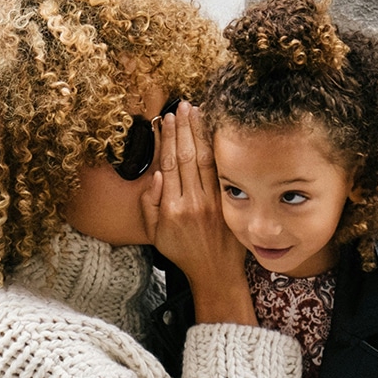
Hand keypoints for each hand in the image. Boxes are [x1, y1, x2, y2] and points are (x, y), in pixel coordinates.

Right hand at [142, 102, 255, 324]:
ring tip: (196, 111)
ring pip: (204, 159)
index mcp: (171, 208)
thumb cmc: (182, 252)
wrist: (215, 272)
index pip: (167, 164)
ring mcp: (212, 201)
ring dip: (199, 132)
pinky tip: (214, 132)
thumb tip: (156, 175)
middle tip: (182, 105)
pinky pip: (221, 171)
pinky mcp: (228, 202)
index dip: (166, 139)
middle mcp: (192, 202)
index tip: (164, 119)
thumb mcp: (154, 234)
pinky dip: (217, 149)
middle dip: (183, 128)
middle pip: (186, 156)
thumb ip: (149, 204)